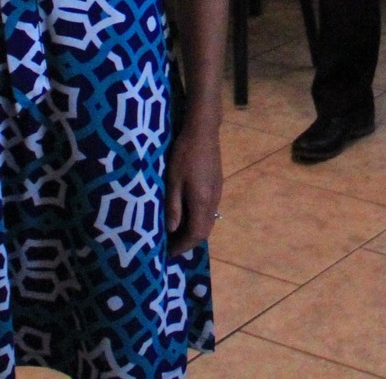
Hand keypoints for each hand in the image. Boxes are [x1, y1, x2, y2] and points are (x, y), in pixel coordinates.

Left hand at [164, 124, 223, 256]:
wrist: (203, 132)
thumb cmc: (184, 155)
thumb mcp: (173, 180)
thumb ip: (174, 207)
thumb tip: (172, 230)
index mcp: (202, 202)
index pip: (196, 234)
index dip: (182, 246)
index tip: (168, 253)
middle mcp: (213, 202)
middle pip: (204, 231)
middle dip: (188, 242)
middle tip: (170, 247)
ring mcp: (217, 193)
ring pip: (208, 221)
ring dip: (193, 231)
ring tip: (175, 234)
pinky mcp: (217, 186)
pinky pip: (209, 211)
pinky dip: (197, 220)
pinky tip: (185, 215)